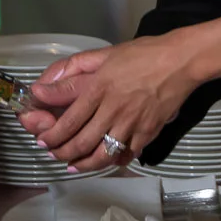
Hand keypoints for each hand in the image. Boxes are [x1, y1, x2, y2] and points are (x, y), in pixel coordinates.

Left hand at [17, 35, 199, 172]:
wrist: (180, 61)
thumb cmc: (141, 54)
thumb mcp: (104, 55)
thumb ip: (71, 72)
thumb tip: (40, 89)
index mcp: (99, 88)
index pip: (69, 121)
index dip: (53, 136)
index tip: (44, 141)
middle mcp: (113, 110)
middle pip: (82, 142)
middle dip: (64, 153)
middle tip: (55, 156)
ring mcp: (132, 124)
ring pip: (103, 154)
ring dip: (85, 164)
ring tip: (74, 166)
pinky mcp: (148, 133)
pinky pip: (127, 154)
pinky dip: (115, 160)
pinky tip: (107, 161)